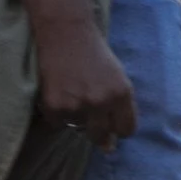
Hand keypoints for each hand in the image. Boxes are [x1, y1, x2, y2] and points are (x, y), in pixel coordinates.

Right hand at [36, 16, 137, 148]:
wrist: (67, 35)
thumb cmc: (96, 55)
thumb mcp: (118, 78)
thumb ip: (119, 106)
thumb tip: (111, 145)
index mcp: (122, 94)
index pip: (126, 130)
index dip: (119, 129)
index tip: (113, 124)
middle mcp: (101, 102)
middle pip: (101, 137)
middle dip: (98, 132)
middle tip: (91, 114)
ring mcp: (76, 105)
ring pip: (78, 128)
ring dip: (76, 117)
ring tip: (75, 92)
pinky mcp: (54, 106)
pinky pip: (58, 123)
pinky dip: (58, 113)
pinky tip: (61, 92)